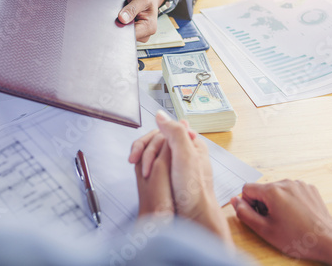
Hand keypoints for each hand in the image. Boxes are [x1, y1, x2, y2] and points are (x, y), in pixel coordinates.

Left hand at [118, 0, 166, 41]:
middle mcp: (146, 34)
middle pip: (127, 36)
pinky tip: (123, 18)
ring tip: (123, 15)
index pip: (131, 35)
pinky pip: (125, 32)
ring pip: (125, 35)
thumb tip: (122, 19)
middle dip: (121, 27)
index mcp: (150, 27)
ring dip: (120, 26)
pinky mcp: (135, 33)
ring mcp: (140, 34)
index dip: (122, 29)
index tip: (117, 21)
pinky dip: (121, 25)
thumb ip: (132, 9)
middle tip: (119, 15)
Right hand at [130, 111, 232, 244]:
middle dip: (145, 152)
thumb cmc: (193, 190)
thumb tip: (160, 114)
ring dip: (146, 162)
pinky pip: (156, 167)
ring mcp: (178, 166)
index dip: (150, 139)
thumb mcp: (185, 155)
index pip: (164, 130)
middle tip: (137, 164)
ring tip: (144, 175)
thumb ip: (174, 132)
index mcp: (192, 143)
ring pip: (155, 154)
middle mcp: (186, 152)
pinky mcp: (173, 178)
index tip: (139, 152)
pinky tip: (146, 178)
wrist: (194, 218)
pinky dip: (148, 170)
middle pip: (158, 142)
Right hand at [231, 180, 331, 263]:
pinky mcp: (309, 188)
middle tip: (274, 221)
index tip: (259, 216)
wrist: (328, 241)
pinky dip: (290, 200)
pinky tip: (297, 214)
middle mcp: (286, 182)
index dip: (248, 203)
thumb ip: (244, 213)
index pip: (247, 189)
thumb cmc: (297, 238)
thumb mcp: (264, 229)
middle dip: (263, 203)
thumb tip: (235, 200)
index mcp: (272, 191)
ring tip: (287, 219)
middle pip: (263, 189)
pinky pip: (291, 190)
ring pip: (277, 189)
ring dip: (277, 201)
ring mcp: (299, 184)